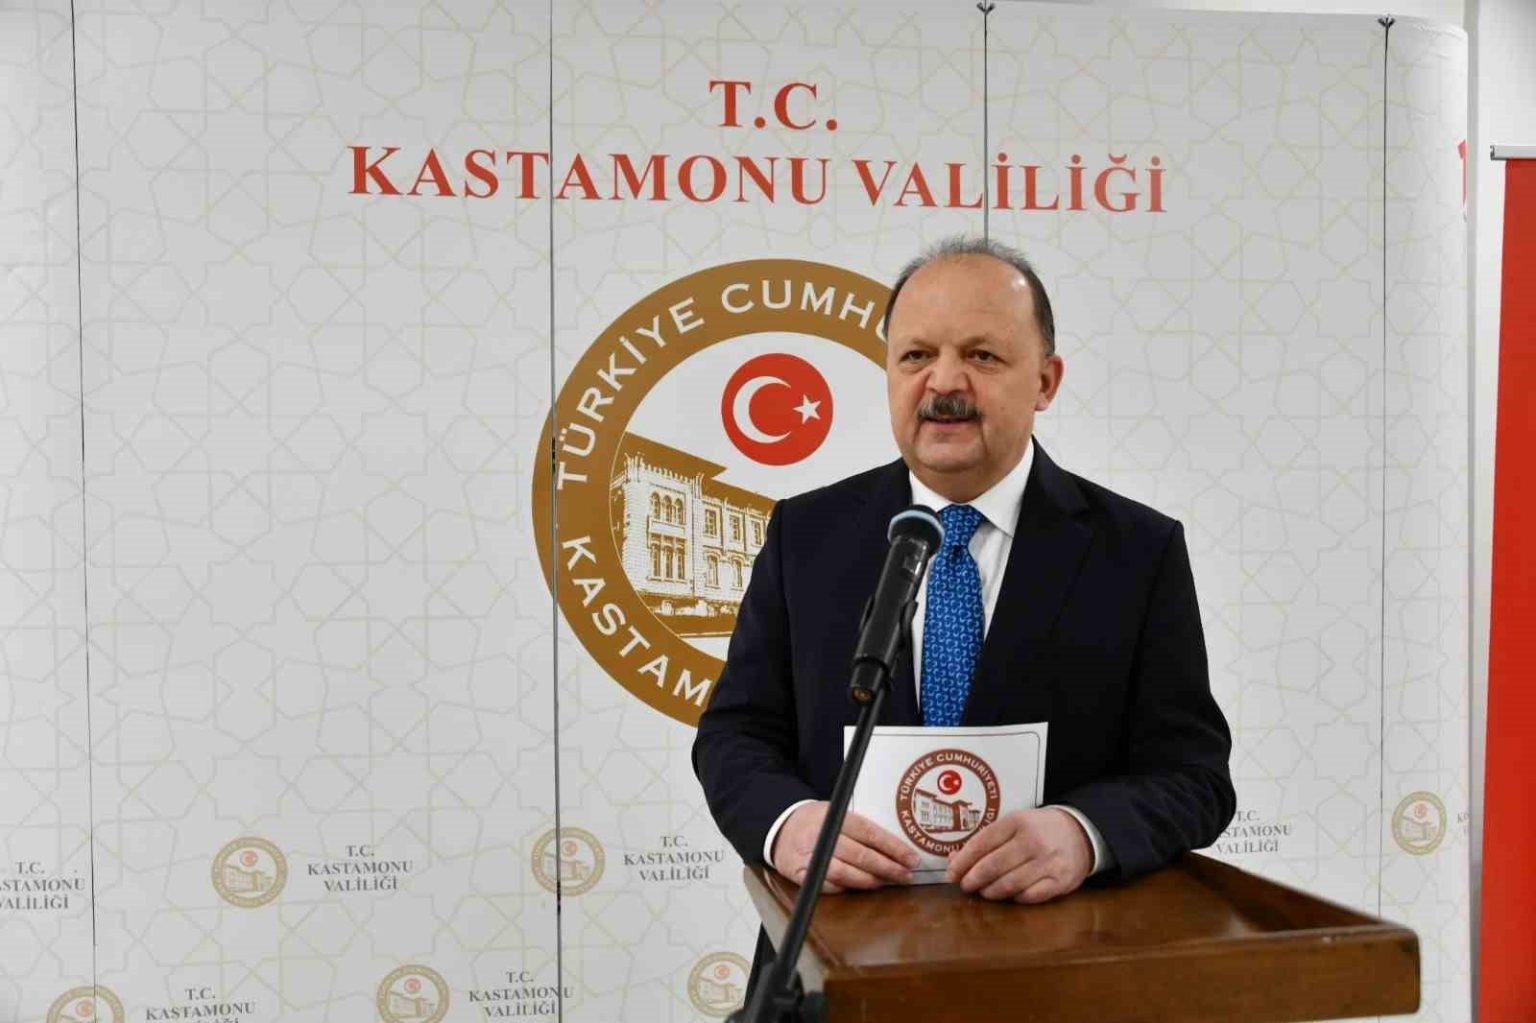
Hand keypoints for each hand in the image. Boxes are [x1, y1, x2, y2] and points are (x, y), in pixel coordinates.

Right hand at [771, 801, 919, 892]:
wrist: (780, 827)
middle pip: (861, 856)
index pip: (870, 833)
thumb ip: (860, 828)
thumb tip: (894, 849)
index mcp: (835, 817)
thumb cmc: (816, 821)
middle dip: (888, 868)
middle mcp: (822, 835)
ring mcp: (810, 856)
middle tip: (906, 875)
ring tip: (885, 882)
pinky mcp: (800, 874)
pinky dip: (847, 888)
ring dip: (870, 880)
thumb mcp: (836, 813)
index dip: (893, 848)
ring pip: (846, 874)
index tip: (911, 859)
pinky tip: (861, 887)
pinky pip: (828, 886)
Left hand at [945, 807, 1092, 902]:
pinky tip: (1009, 895)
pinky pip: (1030, 896)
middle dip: (973, 879)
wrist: (1081, 833)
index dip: (963, 861)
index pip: (982, 843)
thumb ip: (986, 841)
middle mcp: (1033, 841)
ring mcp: (1048, 863)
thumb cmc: (1039, 830)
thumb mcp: (1014, 825)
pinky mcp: (1060, 882)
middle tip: (965, 885)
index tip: (951, 873)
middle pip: (992, 866)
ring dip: (990, 892)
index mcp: (1018, 822)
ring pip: (1009, 884)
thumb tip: (954, 859)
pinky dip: (1015, 899)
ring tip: (984, 892)